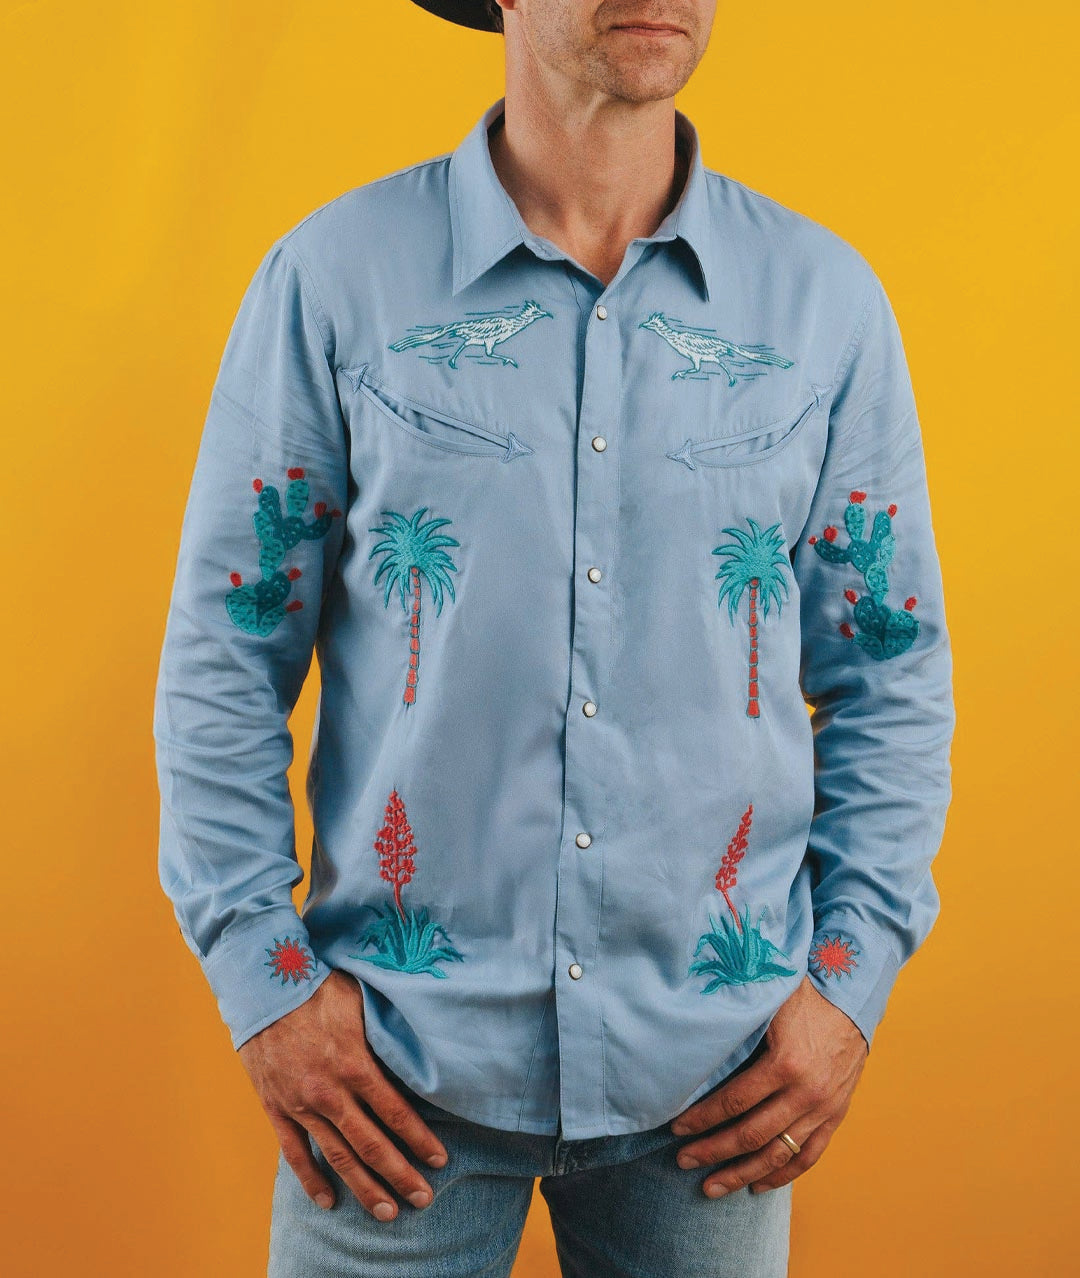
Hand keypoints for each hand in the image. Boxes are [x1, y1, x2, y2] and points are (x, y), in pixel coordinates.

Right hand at [237, 968, 448, 1220]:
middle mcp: (329, 1091)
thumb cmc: (319, 986)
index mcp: (354, 1063)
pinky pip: (295, 1152)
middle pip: (372, 1143)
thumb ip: (385, 1036)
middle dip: (400, 1175)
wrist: (263, 984)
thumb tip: (419, 1053)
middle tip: (423, 1200)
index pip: (396, 1113)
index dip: (420, 1139)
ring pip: (338, 1155)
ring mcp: (300, 1103)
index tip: (439, 1160)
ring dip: (364, 1187)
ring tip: (387, 1213)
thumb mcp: (362, 1004)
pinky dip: (312, 1179)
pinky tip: (329, 1201)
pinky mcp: (275, 1107)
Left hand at [668, 976, 867, 1196]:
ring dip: (742, 1174)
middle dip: (713, 1151)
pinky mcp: (836, 1115)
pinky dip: (782, 1175)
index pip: (734, 1101)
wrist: (854, 997)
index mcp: (786, 1063)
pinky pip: (809, 1156)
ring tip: (712, 1187)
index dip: (702, 1117)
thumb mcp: (768, 1002)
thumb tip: (692, 1036)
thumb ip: (737, 1023)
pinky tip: (757, 1186)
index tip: (675, 1127)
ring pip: (778, 1155)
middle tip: (683, 1160)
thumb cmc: (804, 994)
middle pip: (752, 1135)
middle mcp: (806, 1093)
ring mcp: (824, 1109)